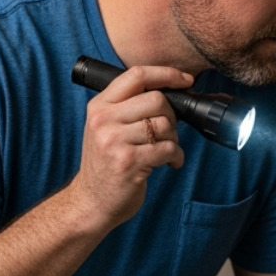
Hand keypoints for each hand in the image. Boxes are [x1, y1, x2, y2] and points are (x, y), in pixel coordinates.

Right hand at [71, 65, 191, 226]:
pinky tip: (169, 163)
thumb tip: (169, 89)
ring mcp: (114, 141)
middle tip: (167, 133)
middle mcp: (103, 120)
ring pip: (165, 125)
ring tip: (165, 150)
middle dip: (171, 116)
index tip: (185, 80)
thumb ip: (127, 106)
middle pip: (157, 99)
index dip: (166, 74)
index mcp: (99, 106)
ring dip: (173, 139)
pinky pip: (168, 148)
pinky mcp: (129, 162)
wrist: (90, 201)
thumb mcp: (105, 128)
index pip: (136, 75)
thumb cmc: (105, 163)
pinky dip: (176, 156)